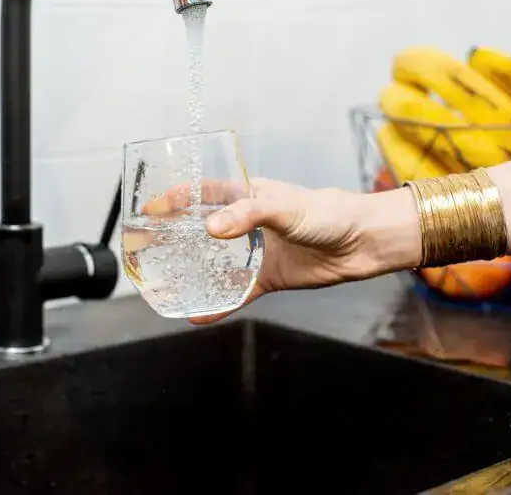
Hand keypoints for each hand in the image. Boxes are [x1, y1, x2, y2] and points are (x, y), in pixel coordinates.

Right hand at [144, 179, 420, 324]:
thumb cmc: (328, 212)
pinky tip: (197, 315)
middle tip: (146, 247)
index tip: (150, 207)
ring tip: (163, 283)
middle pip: (202, 230)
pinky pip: (236, 293)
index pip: (204, 193)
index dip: (177, 198)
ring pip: (215, 264)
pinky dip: (218, 305)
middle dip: (174, 237)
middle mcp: (248, 224)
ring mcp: (257, 252)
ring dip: (191, 273)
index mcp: (248, 196)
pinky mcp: (269, 278)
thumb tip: (211, 229)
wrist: (364, 242)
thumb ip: (248, 215)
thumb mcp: (285, 208)